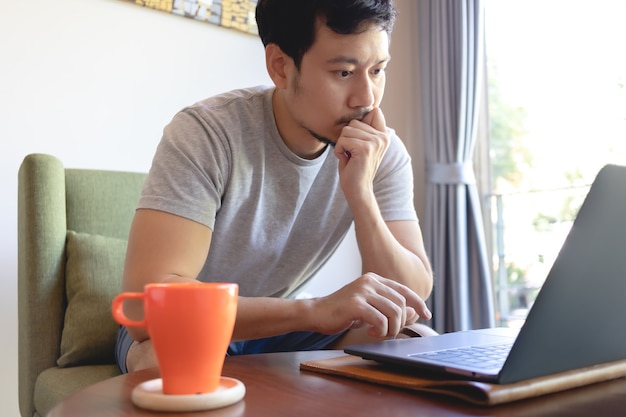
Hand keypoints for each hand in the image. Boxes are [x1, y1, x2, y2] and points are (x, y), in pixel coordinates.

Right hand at [308, 273, 431, 338]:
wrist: (316, 313)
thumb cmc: (342, 312)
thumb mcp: (369, 308)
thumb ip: (388, 308)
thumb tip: (412, 311)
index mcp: (374, 279)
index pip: (404, 290)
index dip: (418, 302)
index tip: (427, 315)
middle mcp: (370, 281)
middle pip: (401, 303)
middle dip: (400, 323)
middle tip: (388, 332)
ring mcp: (362, 291)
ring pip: (393, 312)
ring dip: (391, 329)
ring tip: (379, 334)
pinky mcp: (355, 304)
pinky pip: (380, 320)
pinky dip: (380, 331)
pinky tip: (370, 333)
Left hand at [334, 108, 389, 202]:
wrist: (358, 190)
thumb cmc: (355, 168)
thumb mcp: (361, 144)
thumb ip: (363, 129)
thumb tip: (364, 109)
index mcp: (384, 135)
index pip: (373, 111)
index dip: (359, 123)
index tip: (358, 142)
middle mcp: (383, 136)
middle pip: (353, 122)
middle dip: (346, 138)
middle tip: (352, 153)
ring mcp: (375, 142)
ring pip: (346, 131)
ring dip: (342, 145)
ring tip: (350, 157)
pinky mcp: (365, 148)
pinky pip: (342, 140)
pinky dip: (339, 151)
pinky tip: (348, 160)